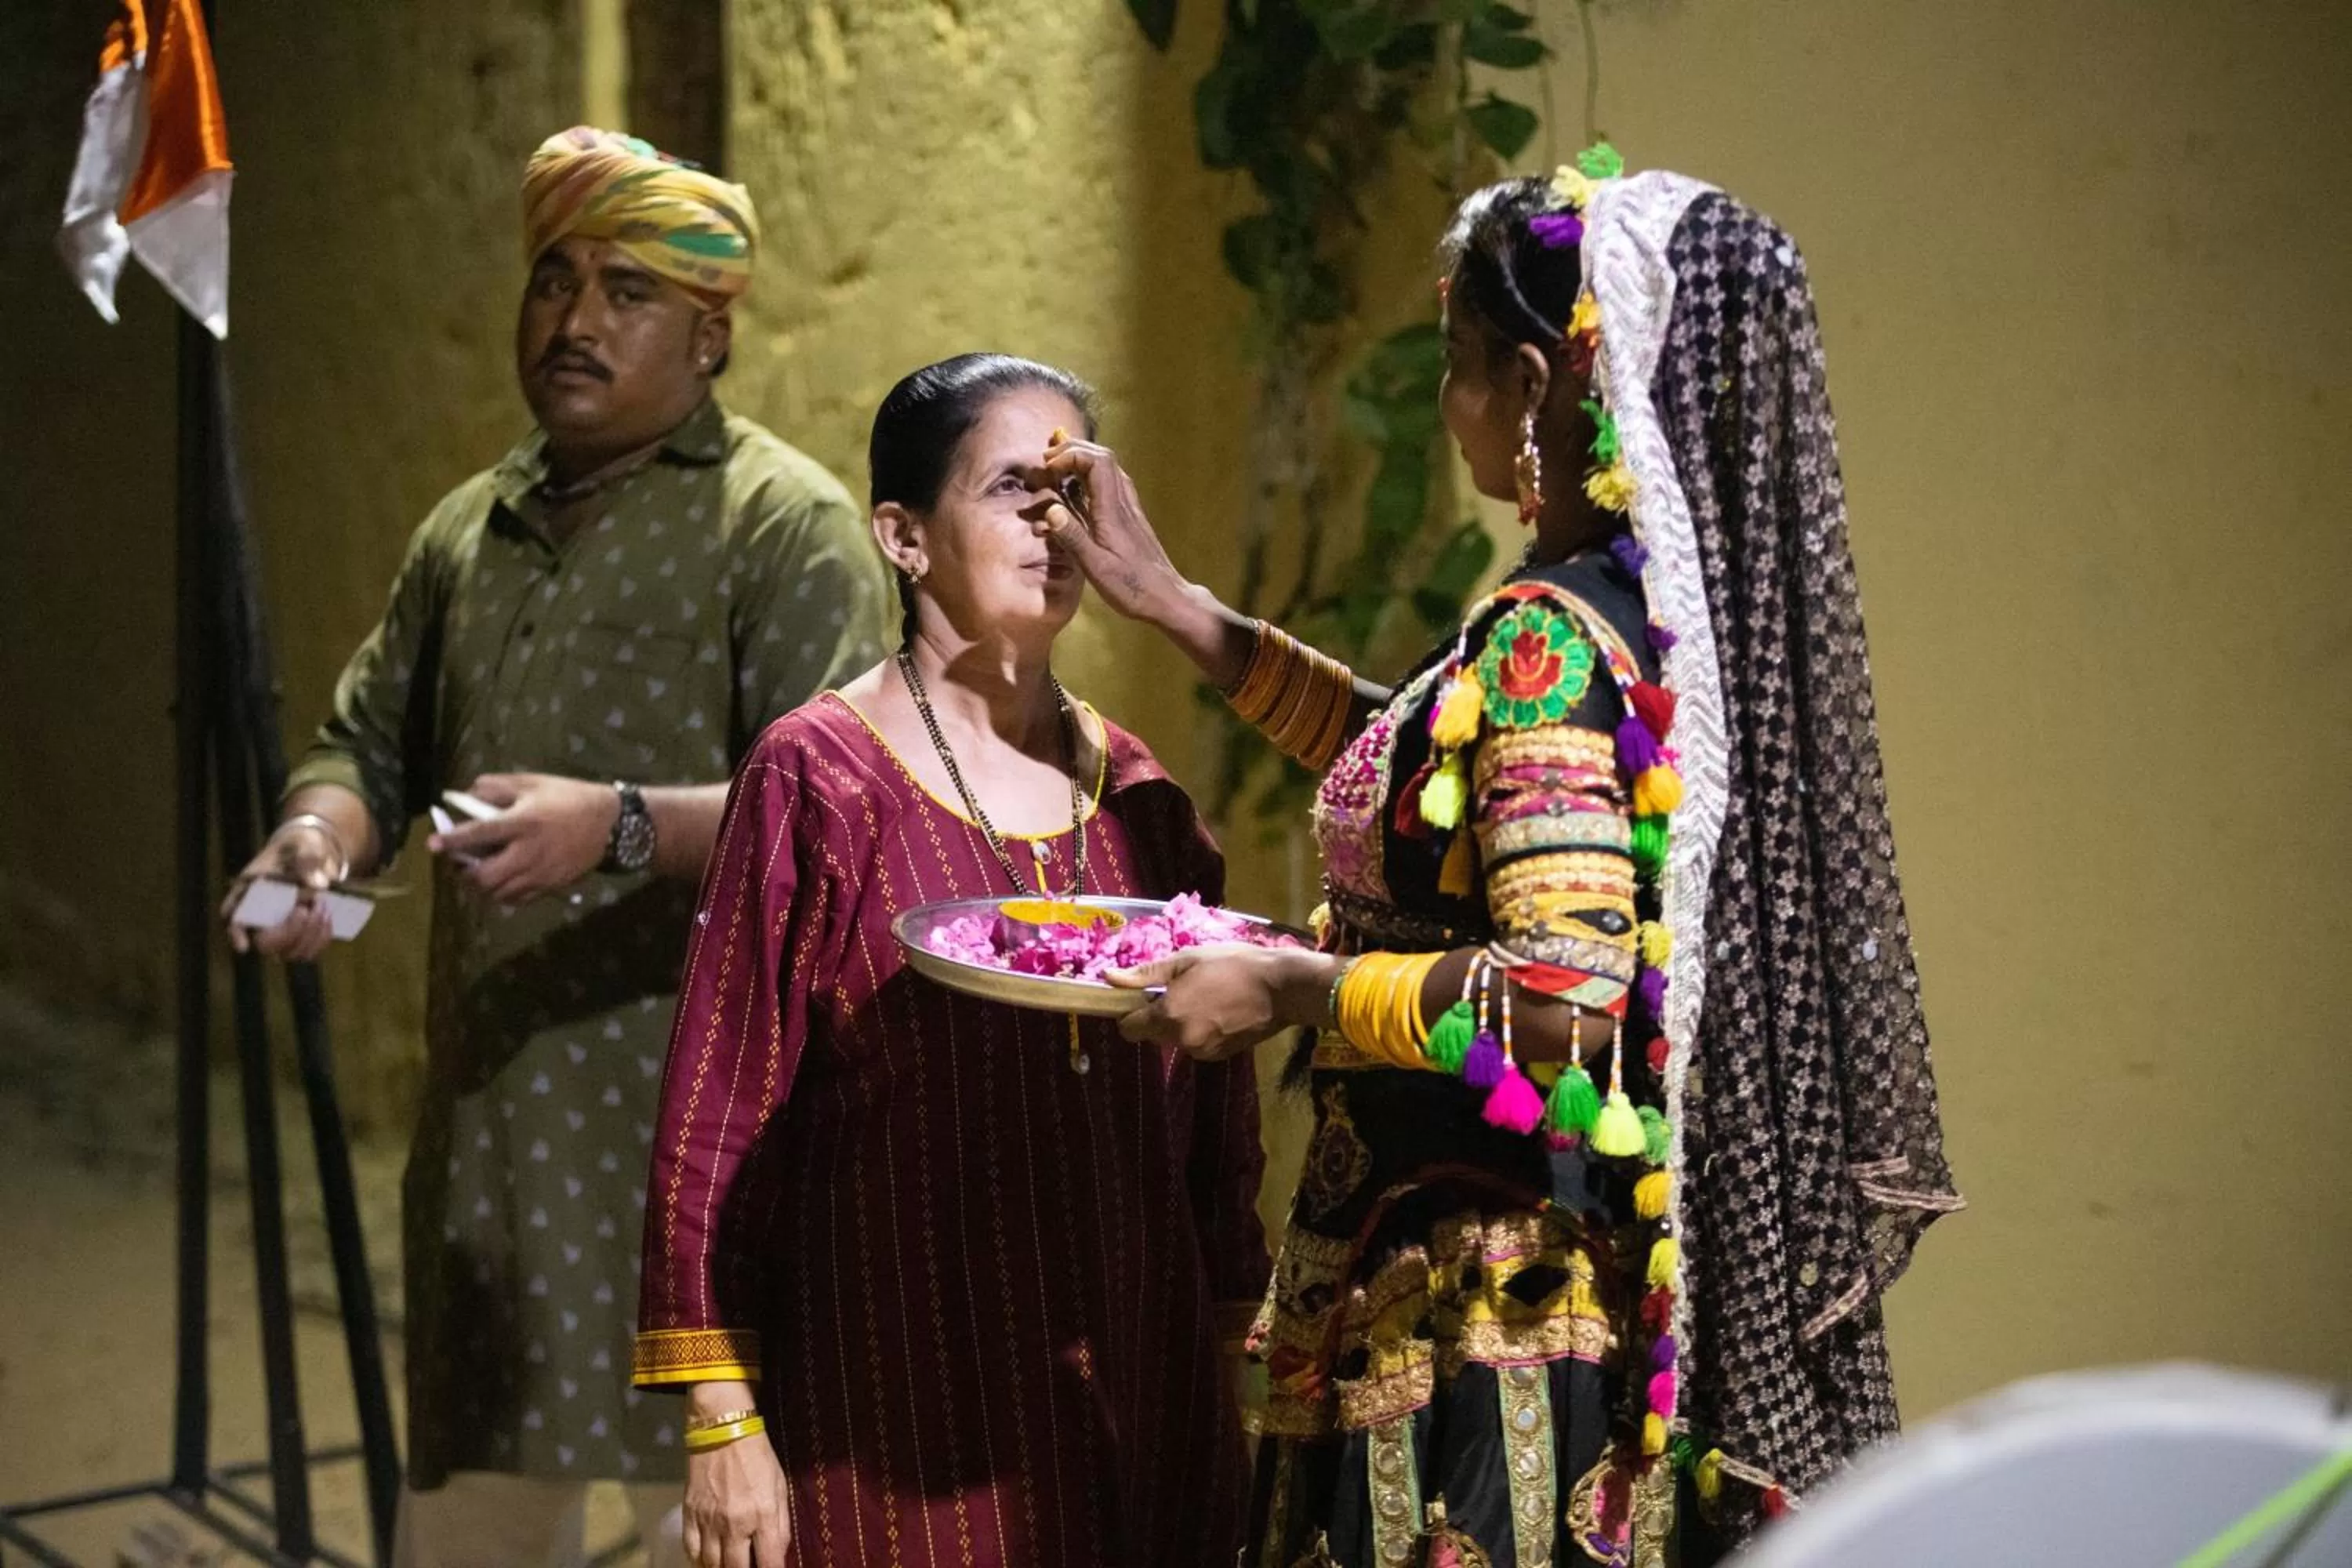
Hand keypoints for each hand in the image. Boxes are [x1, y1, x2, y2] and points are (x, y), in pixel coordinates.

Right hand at [220, 820, 343, 960]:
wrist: (317, 854)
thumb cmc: (300, 847)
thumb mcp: (304, 844)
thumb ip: (307, 859)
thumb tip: (318, 885)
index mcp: (250, 891)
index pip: (234, 916)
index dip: (236, 933)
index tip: (244, 946)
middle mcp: (261, 915)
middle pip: (265, 942)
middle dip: (289, 932)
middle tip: (306, 909)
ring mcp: (280, 928)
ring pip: (288, 952)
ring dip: (309, 936)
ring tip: (323, 907)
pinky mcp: (300, 933)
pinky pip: (307, 951)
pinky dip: (321, 940)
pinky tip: (329, 918)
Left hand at [427, 773, 618, 904]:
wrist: (611, 825)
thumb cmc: (570, 798)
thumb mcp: (534, 783)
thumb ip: (498, 787)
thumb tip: (467, 795)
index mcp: (523, 822)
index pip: (479, 834)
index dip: (452, 840)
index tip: (433, 844)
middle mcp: (528, 852)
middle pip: (484, 876)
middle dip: (464, 873)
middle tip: (459, 864)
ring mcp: (540, 873)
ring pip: (497, 892)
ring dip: (481, 885)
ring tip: (477, 873)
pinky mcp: (549, 886)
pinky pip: (516, 900)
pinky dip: (501, 894)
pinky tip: (500, 882)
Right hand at [681, 1431, 790, 1567]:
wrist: (723, 1430)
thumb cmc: (758, 1458)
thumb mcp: (780, 1488)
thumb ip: (781, 1524)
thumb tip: (778, 1555)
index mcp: (762, 1515)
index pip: (769, 1563)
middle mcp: (734, 1523)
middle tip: (748, 1565)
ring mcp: (708, 1520)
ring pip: (711, 1565)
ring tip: (730, 1563)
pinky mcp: (689, 1514)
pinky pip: (691, 1551)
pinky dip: (699, 1561)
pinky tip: (709, 1559)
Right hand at [1034, 435, 1192, 625]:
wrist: (1167, 598)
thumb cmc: (1131, 587)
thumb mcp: (1096, 567)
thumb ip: (1073, 538)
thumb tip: (1050, 509)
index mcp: (1113, 511)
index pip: (1097, 462)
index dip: (1071, 455)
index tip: (1049, 467)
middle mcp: (1124, 502)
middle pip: (1103, 457)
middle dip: (1073, 451)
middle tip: (1047, 460)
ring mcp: (1129, 509)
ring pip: (1108, 469)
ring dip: (1082, 461)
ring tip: (1058, 470)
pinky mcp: (1131, 518)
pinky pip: (1110, 485)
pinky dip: (1090, 477)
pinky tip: (1077, 491)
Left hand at [1107, 945, 1336, 1060]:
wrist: (1281, 988)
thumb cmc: (1232, 964)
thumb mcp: (1187, 959)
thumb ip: (1146, 973)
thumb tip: (1108, 977)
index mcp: (1168, 1015)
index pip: (1129, 1028)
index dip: (1131, 1013)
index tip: (1145, 997)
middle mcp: (1181, 1040)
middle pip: (1151, 1035)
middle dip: (1159, 1016)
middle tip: (1182, 990)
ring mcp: (1202, 1052)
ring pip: (1176, 1040)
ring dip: (1181, 1024)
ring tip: (1206, 997)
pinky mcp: (1220, 1056)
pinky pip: (1197, 1045)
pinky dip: (1201, 1031)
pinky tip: (1221, 1011)